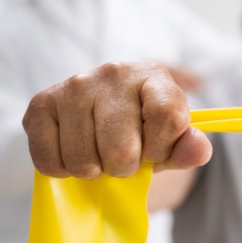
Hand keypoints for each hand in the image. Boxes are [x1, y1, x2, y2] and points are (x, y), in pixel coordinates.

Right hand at [22, 61, 211, 178]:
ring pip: (83, 160)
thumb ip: (188, 146)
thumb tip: (199, 150)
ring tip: (99, 153)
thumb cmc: (144, 127)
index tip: (155, 150)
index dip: (161, 149)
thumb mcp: (171, 138)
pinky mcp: (42, 102)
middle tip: (123, 155)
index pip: (167, 118)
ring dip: (94, 170)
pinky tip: (74, 152)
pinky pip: (49, 160)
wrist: (102, 112)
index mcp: (154, 75)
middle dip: (125, 166)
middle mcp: (114, 72)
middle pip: (120, 150)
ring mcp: (75, 85)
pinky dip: (63, 170)